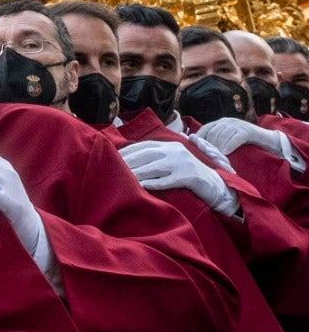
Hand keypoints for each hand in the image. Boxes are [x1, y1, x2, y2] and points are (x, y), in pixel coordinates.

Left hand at [120, 140, 239, 215]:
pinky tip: (141, 186)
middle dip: (128, 161)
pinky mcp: (189, 178)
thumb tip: (136, 156)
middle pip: (147, 155)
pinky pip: (167, 181)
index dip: (129, 151)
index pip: (145, 146)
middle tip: (112, 167)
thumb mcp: (176, 160)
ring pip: (154, 167)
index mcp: (172, 146)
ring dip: (137, 172)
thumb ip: (160, 156)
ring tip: (122, 177)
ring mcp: (183, 164)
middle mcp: (177, 152)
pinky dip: (153, 183)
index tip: (114, 156)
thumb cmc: (191, 175)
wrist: (218, 186)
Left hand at [195, 117, 282, 157]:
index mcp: (220, 123)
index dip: (198, 140)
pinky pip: (235, 137)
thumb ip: (216, 143)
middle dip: (207, 145)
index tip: (193, 150)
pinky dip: (229, 145)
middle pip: (212, 133)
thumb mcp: (228, 141)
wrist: (269, 141)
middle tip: (203, 157)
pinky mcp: (248, 130)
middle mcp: (227, 121)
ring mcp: (237, 124)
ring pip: (222, 135)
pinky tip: (225, 153)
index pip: (204, 130)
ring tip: (213, 158)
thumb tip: (199, 152)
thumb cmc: (246, 144)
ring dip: (217, 147)